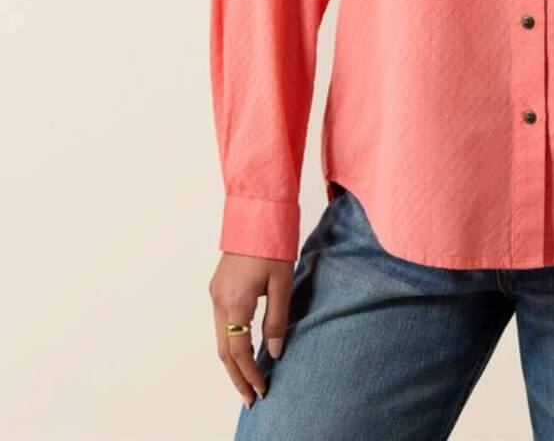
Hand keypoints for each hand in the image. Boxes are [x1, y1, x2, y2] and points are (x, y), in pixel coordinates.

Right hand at [209, 252, 293, 408]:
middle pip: (224, 350)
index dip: (250, 373)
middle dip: (237, 376)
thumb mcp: (282, 282)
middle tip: (251, 398)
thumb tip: (274, 352)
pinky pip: (220, 323)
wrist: (257, 213)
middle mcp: (219, 300)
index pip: (239, 350)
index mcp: (235, 301)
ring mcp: (215, 293)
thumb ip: (277, 319)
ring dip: (232, 362)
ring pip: (219, 338)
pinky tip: (242, 351)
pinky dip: (230, 342)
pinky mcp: (218, 287)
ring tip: (247, 381)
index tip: (262, 389)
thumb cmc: (273, 244)